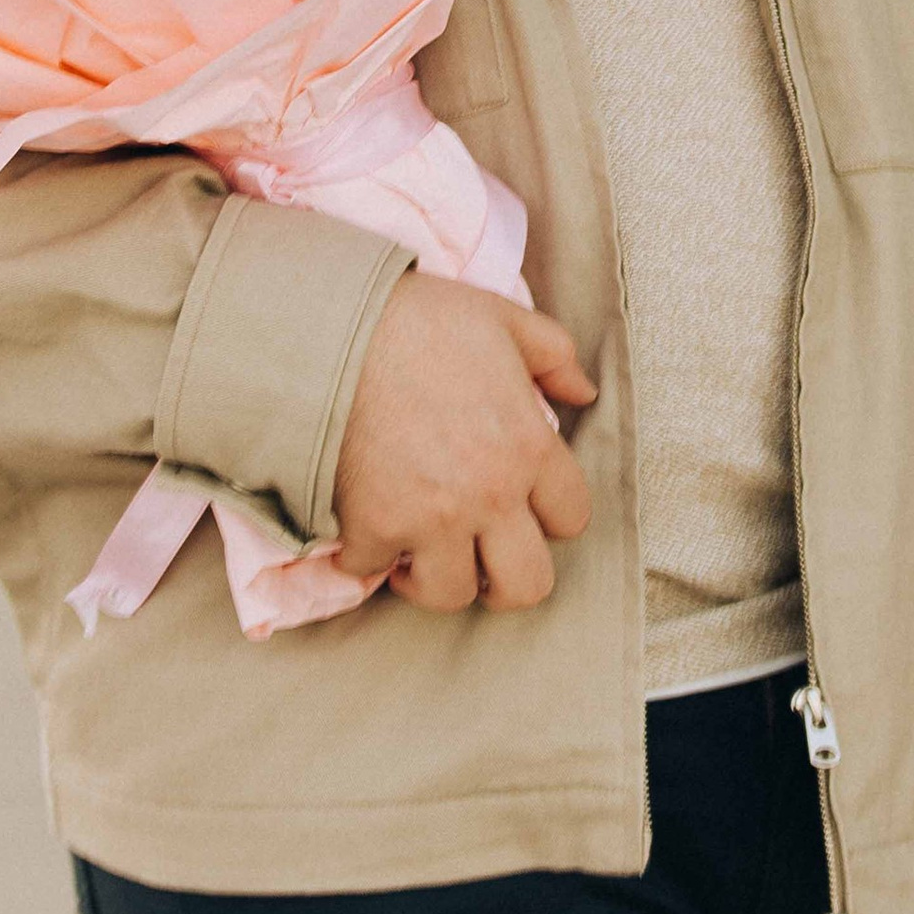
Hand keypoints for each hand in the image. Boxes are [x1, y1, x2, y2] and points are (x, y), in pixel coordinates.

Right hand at [331, 273, 596, 614]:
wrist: (330, 328)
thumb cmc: (417, 319)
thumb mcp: (501, 318)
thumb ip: (553, 355)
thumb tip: (583, 392)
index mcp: (529, 447)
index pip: (572, 518)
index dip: (547, 514)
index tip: (517, 502)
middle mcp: (491, 495)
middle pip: (528, 585)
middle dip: (505, 578)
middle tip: (478, 555)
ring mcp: (432, 519)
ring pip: (453, 595)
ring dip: (434, 575)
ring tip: (417, 547)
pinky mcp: (373, 528)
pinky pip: (373, 571)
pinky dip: (364, 554)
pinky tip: (362, 526)